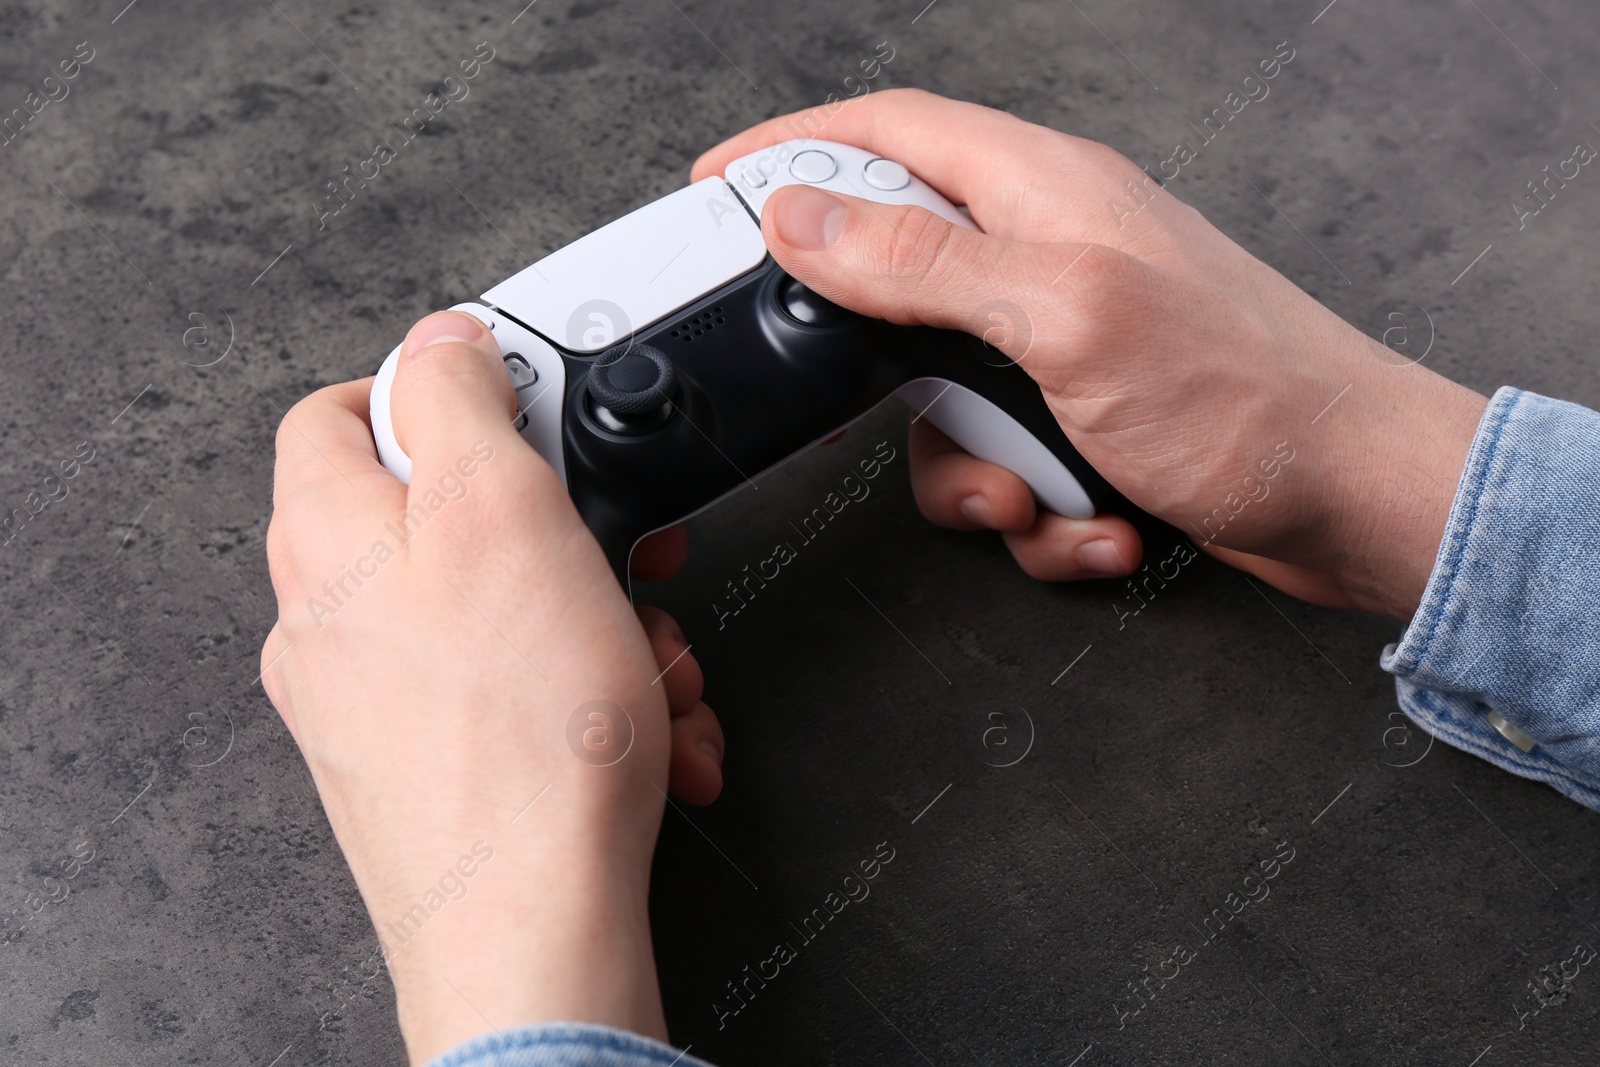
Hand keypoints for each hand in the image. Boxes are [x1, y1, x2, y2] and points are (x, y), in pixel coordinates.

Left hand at [260, 311, 720, 1063]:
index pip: (349, 409)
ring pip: (511, 612)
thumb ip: (464, 404)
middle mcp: (337, 620)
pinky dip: (597, 700)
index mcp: (330, 538)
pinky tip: (646, 732)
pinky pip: (525, 693)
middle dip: (572, 536)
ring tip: (648, 673)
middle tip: (624, 560)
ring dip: (606, 628)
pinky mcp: (440, 763)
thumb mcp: (503, 515)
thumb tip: (441, 341)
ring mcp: (384, 701)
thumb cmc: (520, 745)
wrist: (534, 928)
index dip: (443, 391)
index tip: (526, 408)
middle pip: (457, 518)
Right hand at [693, 90, 1487, 619]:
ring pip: (939, 407)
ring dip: (975, 477)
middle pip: (897, 289)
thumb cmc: (1247, 396)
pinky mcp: (1084, 419)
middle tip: (877, 418)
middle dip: (885, 383)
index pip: (887, 133)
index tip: (719, 188)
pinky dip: (1036, 514)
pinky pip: (1002, 467)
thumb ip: (923, 258)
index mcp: (1041, 193)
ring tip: (1042, 494)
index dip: (794, 150)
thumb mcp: (1062, 314)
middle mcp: (1047, 256)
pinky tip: (1098, 521)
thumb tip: (805, 213)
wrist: (1357, 503)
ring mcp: (1065, 343)